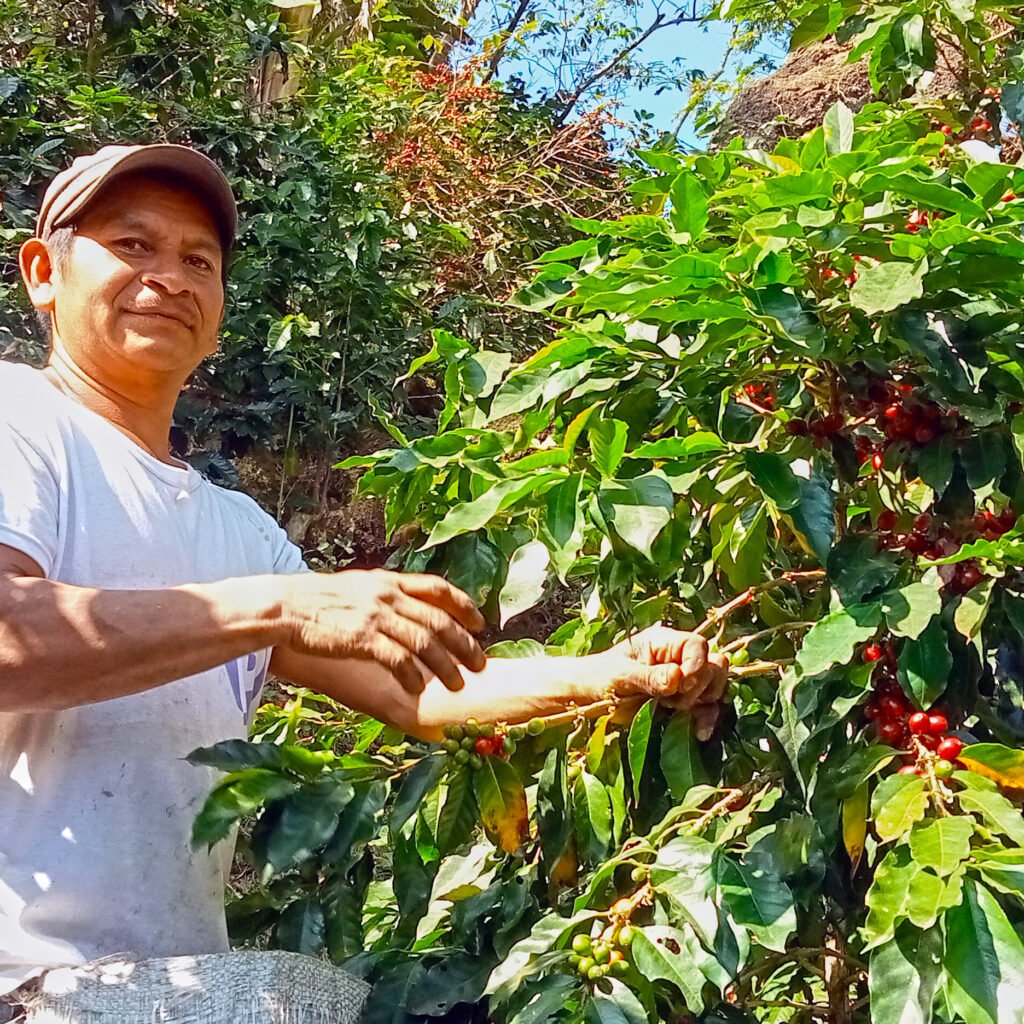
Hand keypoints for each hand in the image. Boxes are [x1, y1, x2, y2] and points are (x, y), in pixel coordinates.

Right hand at [280, 569, 485, 693]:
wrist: (285, 607)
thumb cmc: (317, 601)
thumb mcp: (358, 588)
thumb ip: (385, 596)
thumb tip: (407, 610)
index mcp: (389, 581)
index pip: (438, 588)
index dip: (463, 605)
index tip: (480, 622)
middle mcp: (388, 595)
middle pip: (439, 620)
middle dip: (464, 643)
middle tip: (480, 663)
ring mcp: (376, 616)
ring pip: (425, 642)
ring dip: (445, 666)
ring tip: (457, 684)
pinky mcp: (362, 638)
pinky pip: (398, 659)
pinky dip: (413, 676)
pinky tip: (418, 690)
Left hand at [605, 625, 728, 739]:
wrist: (587, 698)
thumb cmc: (599, 676)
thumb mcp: (620, 675)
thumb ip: (648, 677)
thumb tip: (677, 677)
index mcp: (663, 642)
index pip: (697, 645)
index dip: (697, 663)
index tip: (684, 683)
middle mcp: (678, 658)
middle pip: (713, 665)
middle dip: (699, 685)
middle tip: (674, 699)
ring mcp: (683, 681)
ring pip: (714, 687)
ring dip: (702, 703)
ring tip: (675, 711)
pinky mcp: (683, 703)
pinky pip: (706, 709)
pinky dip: (706, 720)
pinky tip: (699, 733)